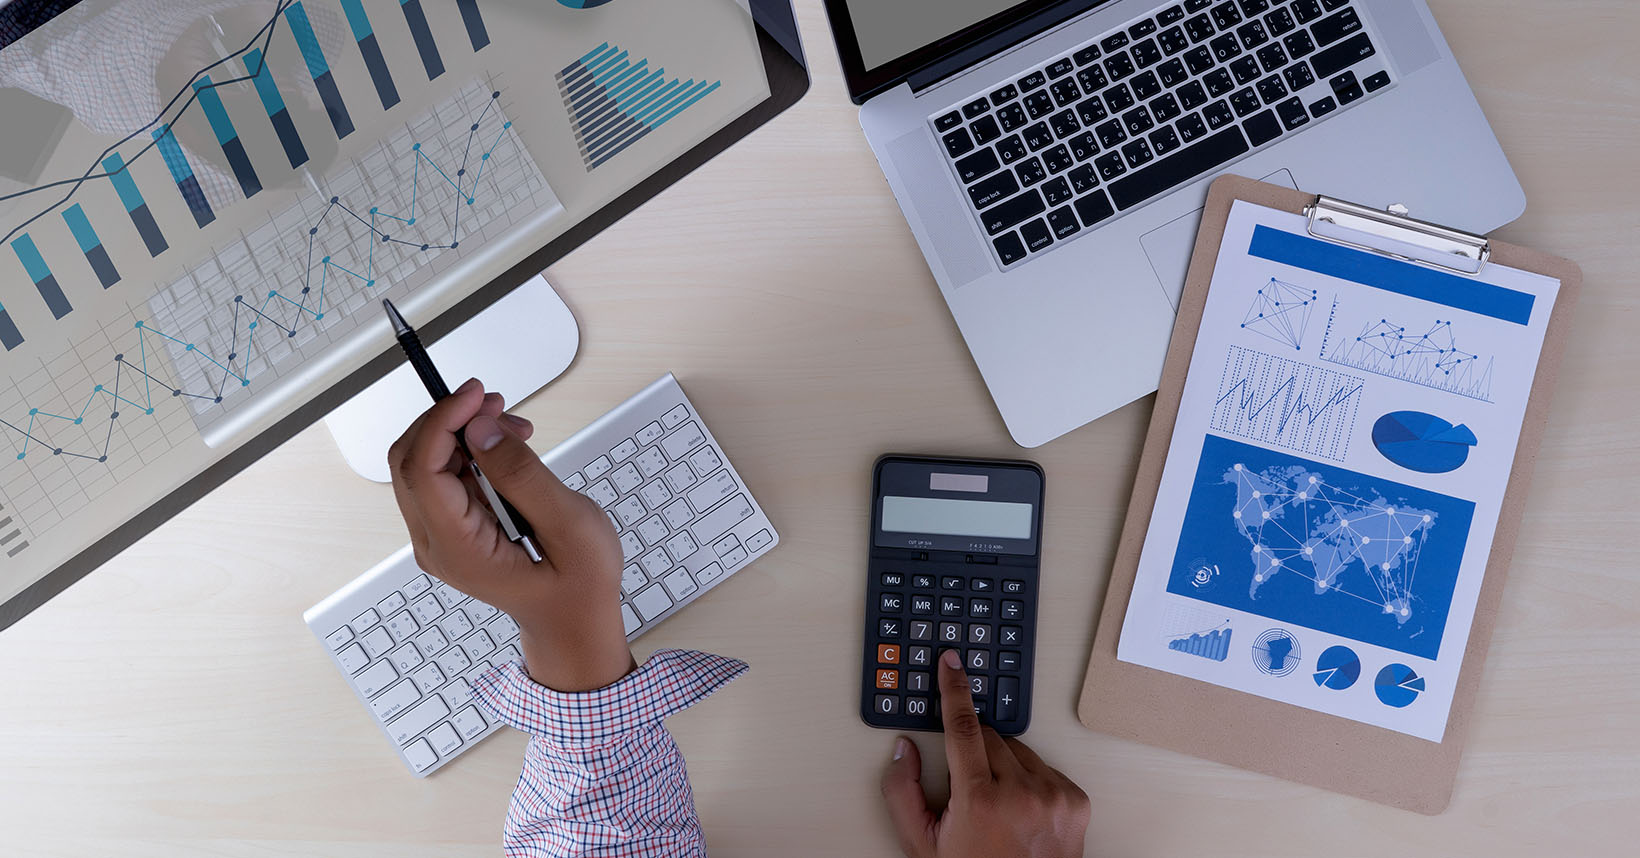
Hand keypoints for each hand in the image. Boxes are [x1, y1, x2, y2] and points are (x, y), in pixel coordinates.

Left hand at [387, 378, 634, 691]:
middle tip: (496, 403)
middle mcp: (437, 545)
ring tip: (513, 426)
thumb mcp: (570, 526)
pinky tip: (505, 446)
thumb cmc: (578, 587)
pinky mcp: (453, 528)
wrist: (574, 622)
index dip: (444, 421)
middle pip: (411, 462)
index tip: (476, 394)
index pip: (423, 470)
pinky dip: (469, 449)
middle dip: (450, 420)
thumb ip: (523, 476)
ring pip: (424, 464)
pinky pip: (444, 477)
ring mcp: (441, 538)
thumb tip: (482, 432)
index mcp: (459, 550)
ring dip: (461, 432)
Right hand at [881, 650, 1089, 857]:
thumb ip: (900, 793)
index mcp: (980, 801)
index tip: (951, 665)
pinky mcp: (1076, 800)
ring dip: (1003, 767)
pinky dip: (1030, 780)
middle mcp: (1022, 793)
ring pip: (1018, 750)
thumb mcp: (921, 844)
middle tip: (969, 790)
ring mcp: (1054, 795)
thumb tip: (904, 749)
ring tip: (999, 807)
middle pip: (989, 738)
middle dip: (974, 754)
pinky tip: (1022, 810)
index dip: (954, 691)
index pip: (963, 729)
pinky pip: (1045, 768)